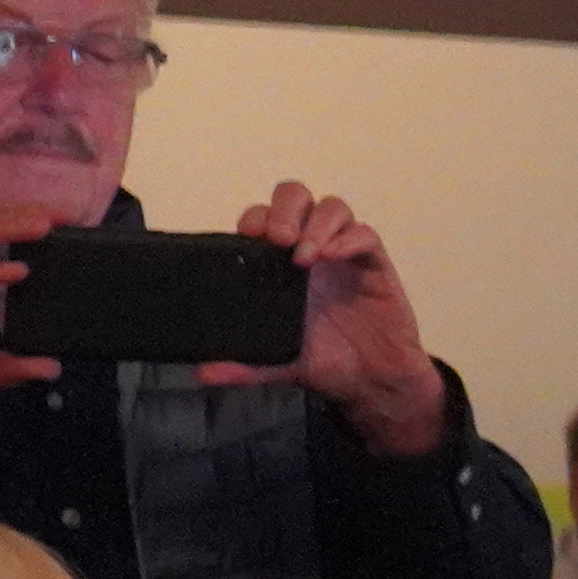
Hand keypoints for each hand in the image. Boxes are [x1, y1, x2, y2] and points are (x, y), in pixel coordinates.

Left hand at [212, 182, 443, 458]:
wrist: (372, 381)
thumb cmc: (327, 360)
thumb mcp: (277, 362)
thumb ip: (244, 365)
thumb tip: (203, 373)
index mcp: (282, 265)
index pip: (264, 220)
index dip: (255, 218)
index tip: (248, 236)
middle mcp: (312, 250)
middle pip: (296, 198)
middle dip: (284, 210)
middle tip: (279, 239)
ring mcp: (344, 253)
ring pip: (332, 208)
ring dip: (316, 224)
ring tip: (306, 255)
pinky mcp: (374, 262)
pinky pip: (365, 234)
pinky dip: (348, 239)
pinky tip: (333, 256)